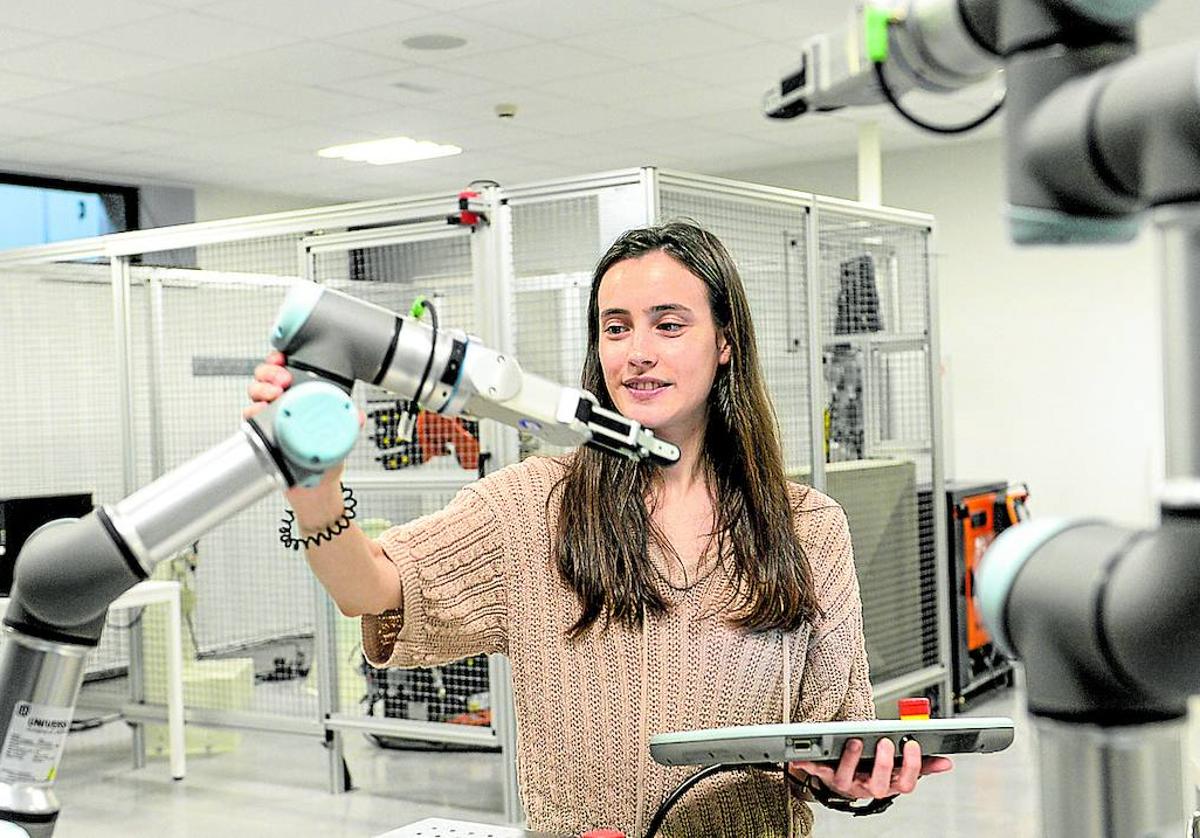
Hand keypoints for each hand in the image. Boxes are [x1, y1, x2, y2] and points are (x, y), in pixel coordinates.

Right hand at [242, 351, 346, 515]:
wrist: (315, 489)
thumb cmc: (325, 458)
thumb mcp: (342, 438)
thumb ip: (350, 424)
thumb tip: (358, 415)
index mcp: (300, 399)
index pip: (286, 372)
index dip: (279, 361)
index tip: (282, 357)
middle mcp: (282, 406)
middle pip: (265, 379)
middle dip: (269, 372)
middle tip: (282, 380)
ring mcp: (270, 420)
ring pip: (255, 395)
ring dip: (260, 389)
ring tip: (272, 394)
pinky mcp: (261, 435)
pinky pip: (249, 419)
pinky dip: (251, 412)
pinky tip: (258, 411)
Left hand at [789, 737, 952, 799]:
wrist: (844, 775)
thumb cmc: (872, 768)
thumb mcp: (898, 766)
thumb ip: (920, 764)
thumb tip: (946, 763)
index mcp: (888, 783)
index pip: (905, 783)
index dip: (910, 766)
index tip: (910, 744)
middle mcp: (868, 787)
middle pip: (878, 785)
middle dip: (882, 763)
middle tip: (884, 741)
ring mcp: (847, 783)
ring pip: (848, 778)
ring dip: (851, 759)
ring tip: (855, 740)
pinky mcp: (826, 775)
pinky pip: (817, 770)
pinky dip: (808, 762)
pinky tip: (802, 755)